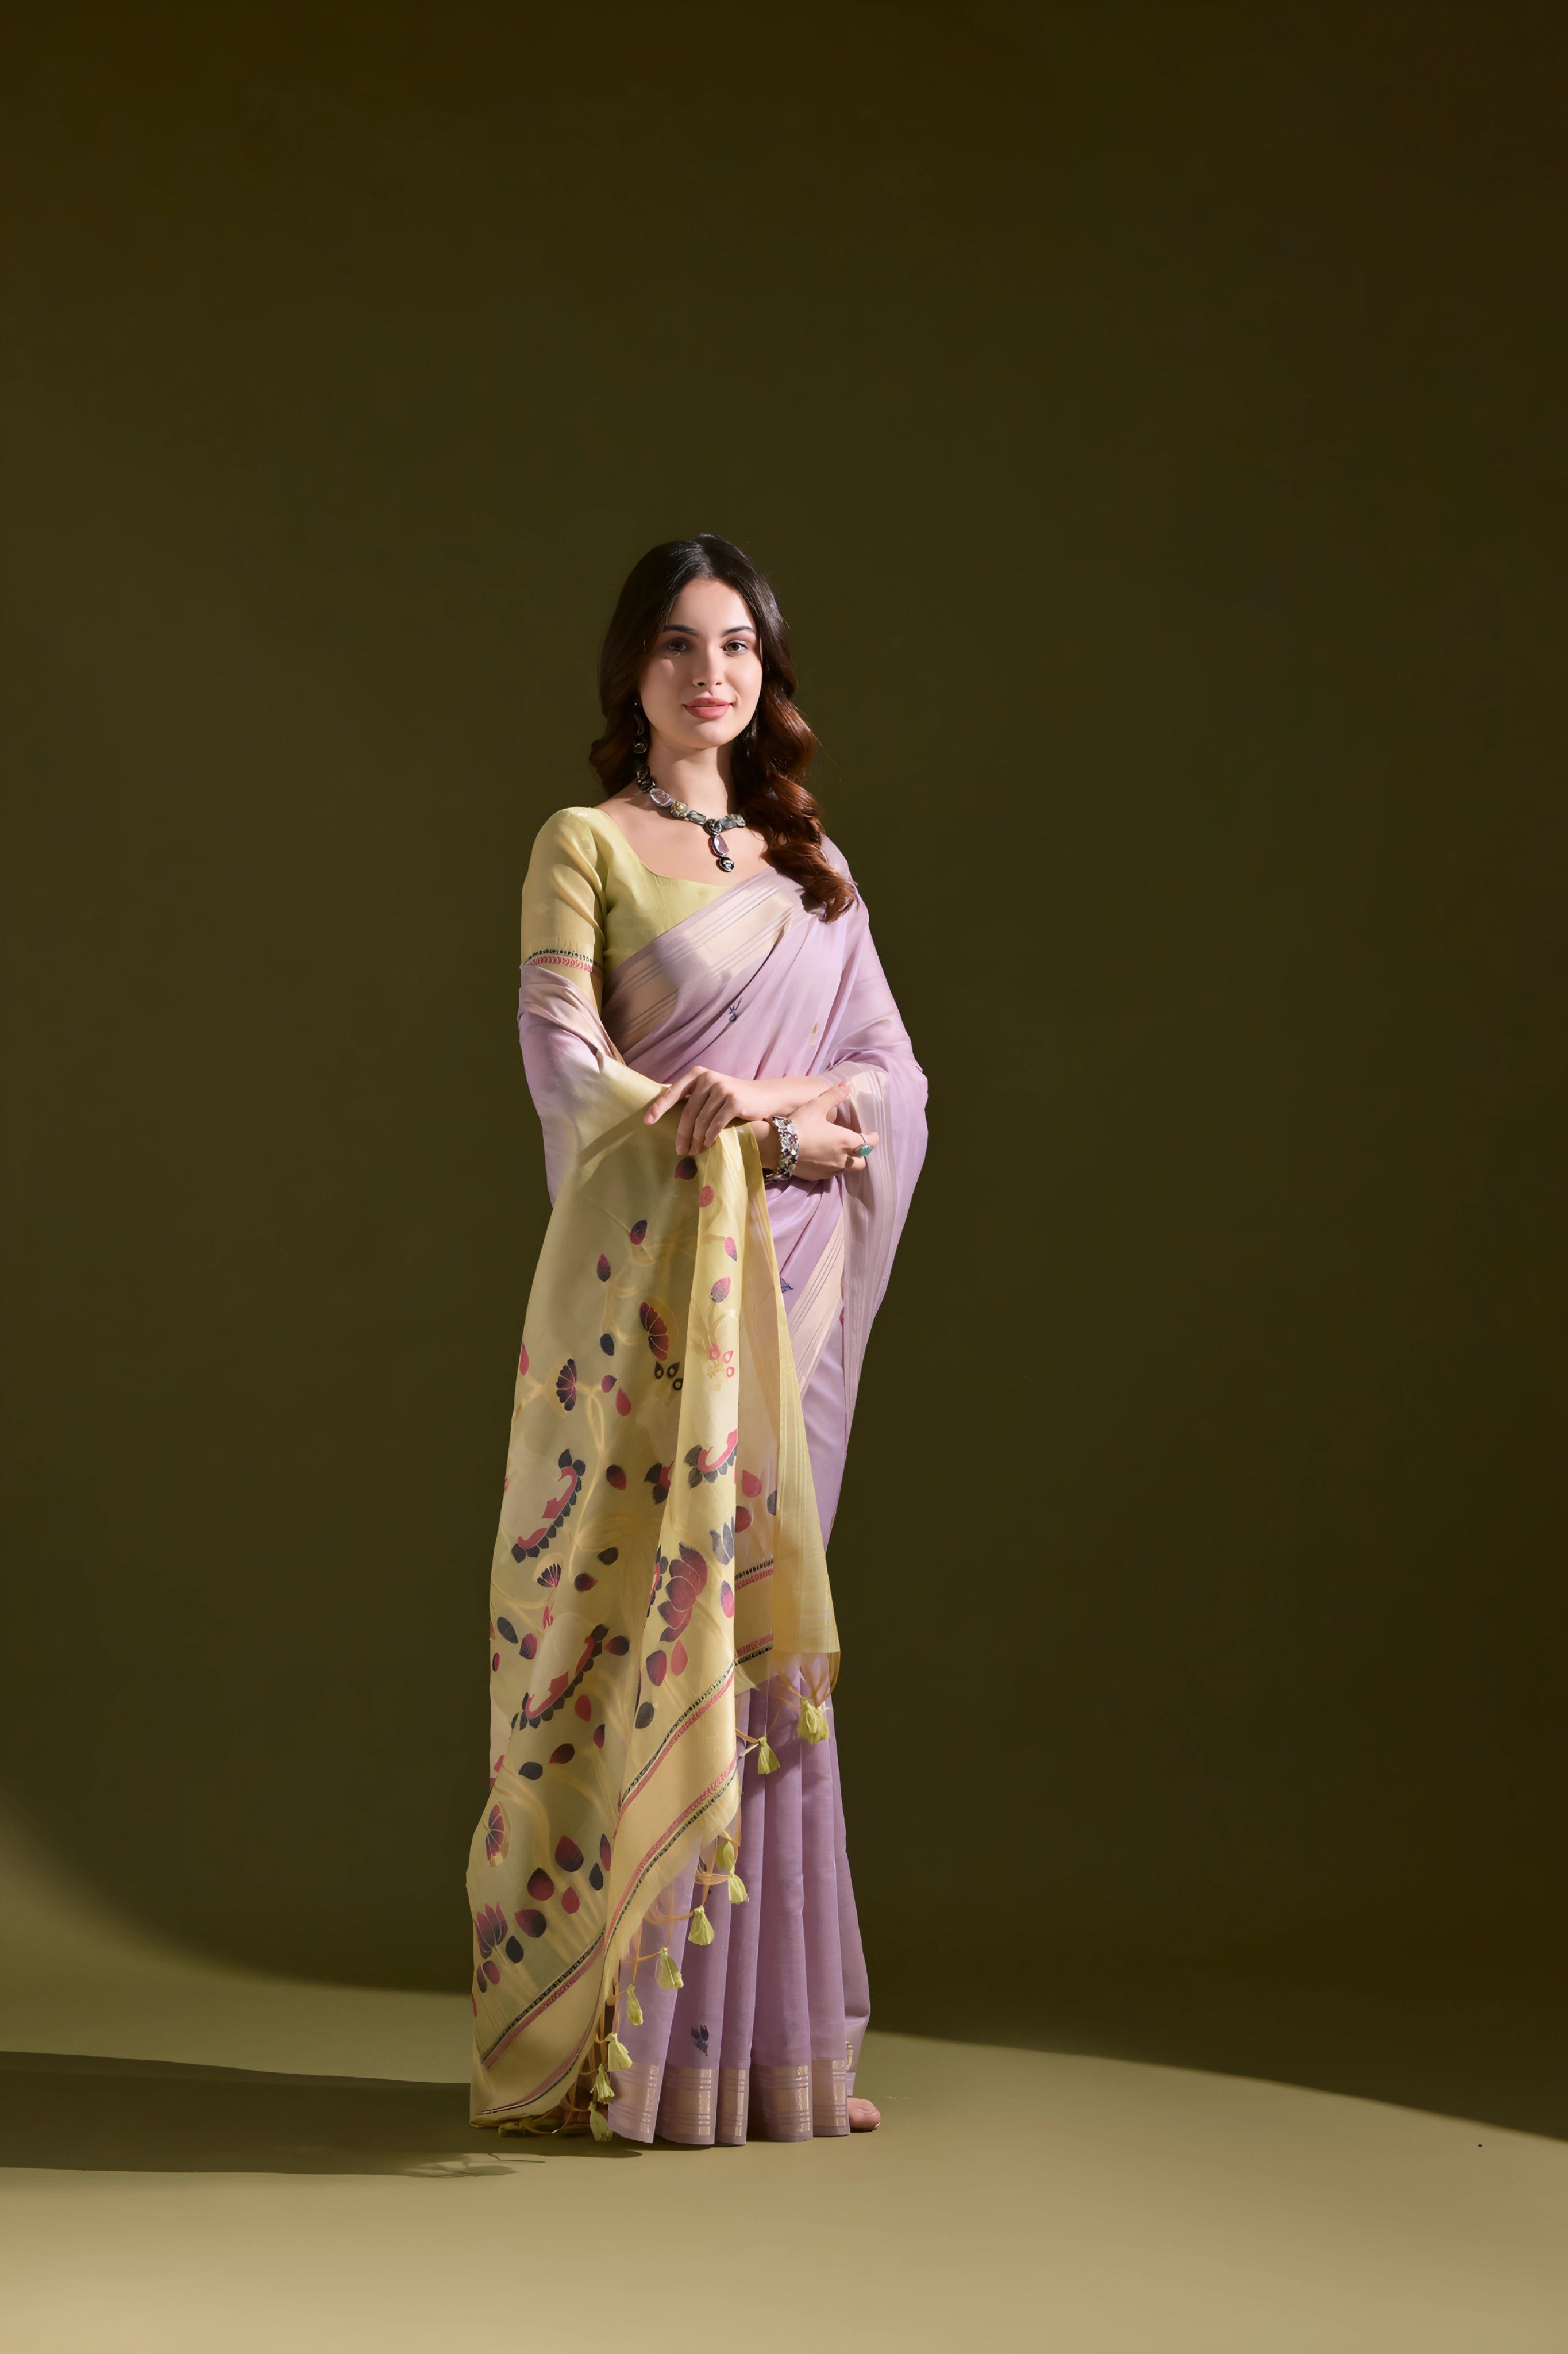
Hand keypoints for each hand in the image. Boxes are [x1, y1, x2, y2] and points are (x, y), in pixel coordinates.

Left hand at [644, 1068, 816, 1154]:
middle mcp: (708, 1078)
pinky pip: (716, 1124)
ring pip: (701, 1121)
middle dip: (682, 1134)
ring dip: (696, 1139)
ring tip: (694, 1151)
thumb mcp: (709, 1090)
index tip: (648, 1122)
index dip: (659, 1107)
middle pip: (688, 1112)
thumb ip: (689, 1094)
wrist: (763, 1096)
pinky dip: (710, 1137)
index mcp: (697, 1074)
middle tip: (680, 1150)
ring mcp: (722, 1089)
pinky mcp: (734, 1101)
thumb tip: (659, 1105)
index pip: (673, 1092)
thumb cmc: (730, 1097)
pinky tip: (708, 1145)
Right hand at [772, 1082, 879, 1181]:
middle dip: (860, 1155)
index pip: (870, 1143)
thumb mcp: (816, 1105)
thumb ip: (834, 1095)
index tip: (871, 1134)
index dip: (873, 1138)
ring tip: (835, 1150)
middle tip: (854, 1145)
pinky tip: (819, 1157)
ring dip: (844, 1161)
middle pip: (861, 1163)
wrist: (777, 1146)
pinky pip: (828, 1173)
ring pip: (844, 1169)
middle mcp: (841, 1159)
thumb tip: (848, 1084)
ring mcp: (829, 1170)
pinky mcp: (816, 1176)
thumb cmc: (800, 1124)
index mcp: (846, 1141)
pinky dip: (828, 1166)